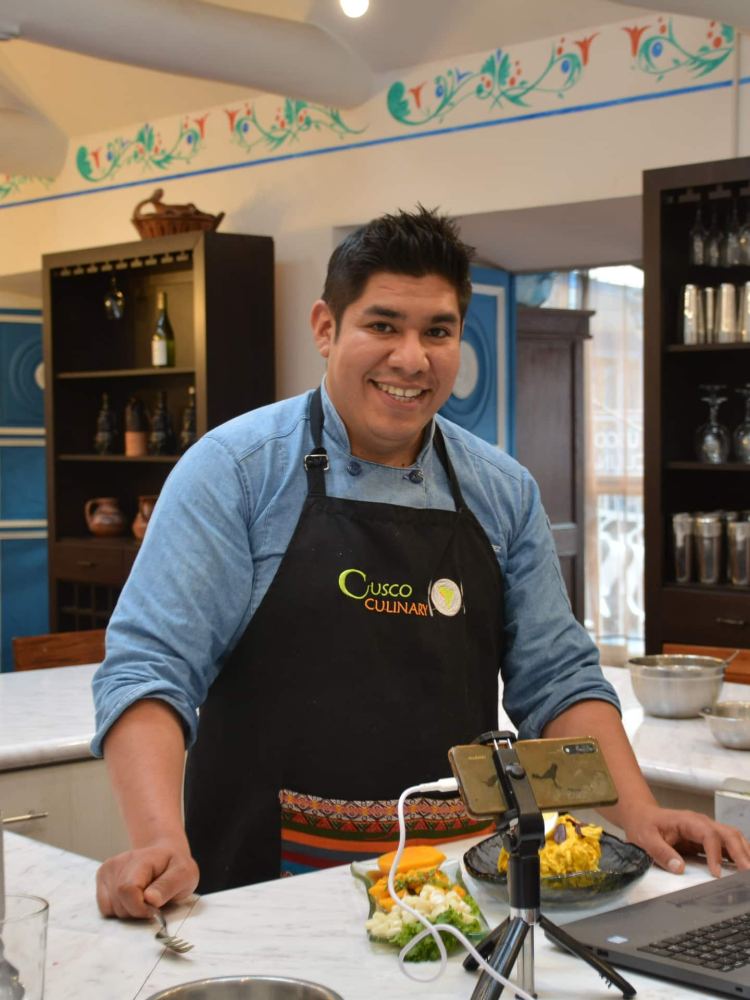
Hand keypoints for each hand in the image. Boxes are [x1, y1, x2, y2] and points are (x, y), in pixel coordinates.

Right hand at [96, 841, 198, 917]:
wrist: (164, 855)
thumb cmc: (175, 867)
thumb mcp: (185, 874)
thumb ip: (169, 886)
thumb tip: (150, 899)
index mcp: (142, 859)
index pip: (128, 889)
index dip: (140, 907)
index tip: (154, 909)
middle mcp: (119, 862)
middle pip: (119, 902)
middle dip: (137, 911)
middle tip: (152, 902)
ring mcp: (108, 869)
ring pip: (110, 908)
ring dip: (128, 911)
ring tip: (143, 898)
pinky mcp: (101, 878)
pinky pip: (104, 908)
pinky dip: (118, 910)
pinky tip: (132, 899)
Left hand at [622, 805, 749, 876]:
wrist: (642, 816)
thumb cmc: (644, 825)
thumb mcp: (645, 838)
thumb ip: (660, 851)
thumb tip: (679, 868)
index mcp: (688, 821)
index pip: (709, 835)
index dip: (715, 854)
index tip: (716, 874)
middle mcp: (702, 824)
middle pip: (728, 834)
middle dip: (741, 853)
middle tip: (748, 873)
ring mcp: (708, 830)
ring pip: (734, 838)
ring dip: (745, 853)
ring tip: (749, 873)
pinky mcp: (709, 840)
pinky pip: (729, 846)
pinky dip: (740, 855)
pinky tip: (744, 868)